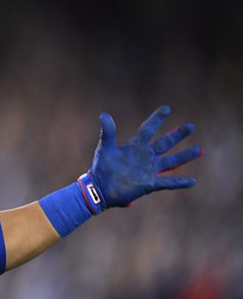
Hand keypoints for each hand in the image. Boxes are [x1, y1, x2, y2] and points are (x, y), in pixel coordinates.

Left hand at [83, 105, 201, 211]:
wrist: (99, 189)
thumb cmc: (101, 168)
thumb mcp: (105, 148)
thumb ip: (108, 132)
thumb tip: (104, 115)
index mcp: (134, 146)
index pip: (148, 129)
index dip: (157, 119)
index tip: (167, 109)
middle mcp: (144, 156)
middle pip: (165, 143)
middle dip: (177, 135)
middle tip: (191, 125)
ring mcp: (148, 170)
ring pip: (171, 161)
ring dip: (184, 156)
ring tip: (199, 150)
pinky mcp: (149, 184)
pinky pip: (168, 183)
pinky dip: (179, 182)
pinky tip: (192, 181)